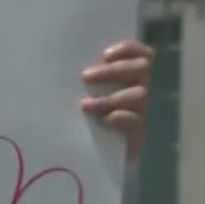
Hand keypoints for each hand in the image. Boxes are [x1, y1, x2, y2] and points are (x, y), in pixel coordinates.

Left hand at [81, 38, 153, 160]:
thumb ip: (81, 77)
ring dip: (111, 97)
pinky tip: (105, 120)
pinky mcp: (138, 134)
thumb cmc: (77, 116)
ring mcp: (140, 111)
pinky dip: (121, 117)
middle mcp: (138, 88)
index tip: (105, 54)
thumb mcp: (77, 93)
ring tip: (86, 105)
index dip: (128, 49)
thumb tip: (63, 59)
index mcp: (127, 74)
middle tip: (85, 77)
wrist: (84, 154)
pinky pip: (137, 121)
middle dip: (114, 70)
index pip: (141, 52)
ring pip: (140, 94)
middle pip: (142, 68)